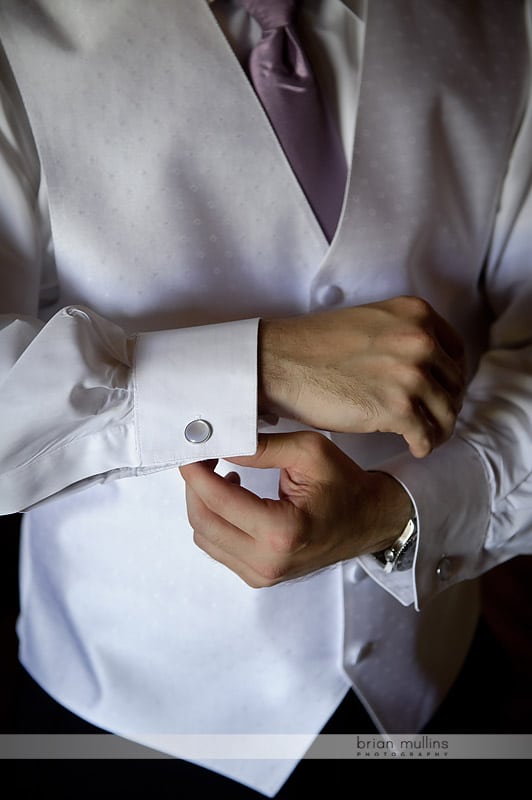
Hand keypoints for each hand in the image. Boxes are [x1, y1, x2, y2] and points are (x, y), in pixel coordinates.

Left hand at [179, 431, 412, 587]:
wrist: (370, 521)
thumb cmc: (345, 485)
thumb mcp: (309, 452)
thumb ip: (260, 447)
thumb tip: (218, 442)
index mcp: (281, 531)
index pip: (217, 499)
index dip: (196, 470)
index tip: (191, 447)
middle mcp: (268, 561)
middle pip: (202, 521)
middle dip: (194, 485)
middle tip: (201, 457)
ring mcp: (263, 575)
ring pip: (205, 537)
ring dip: (203, 502)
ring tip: (219, 473)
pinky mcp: (260, 577)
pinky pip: (218, 548)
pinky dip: (216, 520)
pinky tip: (233, 497)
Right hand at [259, 295, 464, 456]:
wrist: (280, 363)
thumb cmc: (313, 346)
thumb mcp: (368, 321)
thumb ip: (399, 335)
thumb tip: (419, 364)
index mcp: (415, 314)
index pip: (455, 350)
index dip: (451, 375)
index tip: (442, 389)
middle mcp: (420, 340)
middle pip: (454, 383)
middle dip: (446, 404)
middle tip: (434, 419)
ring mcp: (411, 375)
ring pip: (446, 412)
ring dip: (439, 429)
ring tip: (426, 438)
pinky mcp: (397, 408)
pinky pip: (426, 435)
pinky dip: (423, 446)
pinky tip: (414, 448)